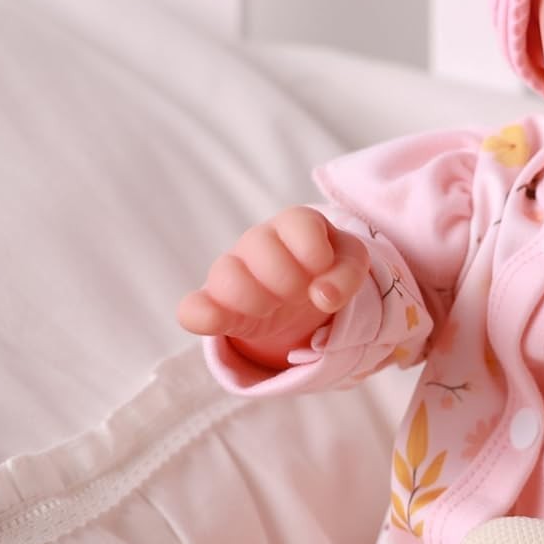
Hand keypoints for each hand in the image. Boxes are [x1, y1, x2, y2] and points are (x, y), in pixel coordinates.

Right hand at [176, 206, 368, 368]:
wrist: (303, 297)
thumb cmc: (326, 270)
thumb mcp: (350, 264)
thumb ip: (347, 273)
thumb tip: (324, 296)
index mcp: (293, 223)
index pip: (298, 223)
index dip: (316, 254)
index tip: (322, 270)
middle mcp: (257, 241)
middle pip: (260, 248)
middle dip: (289, 280)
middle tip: (297, 292)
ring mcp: (231, 270)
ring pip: (226, 275)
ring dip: (257, 301)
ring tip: (272, 308)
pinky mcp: (214, 304)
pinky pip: (193, 308)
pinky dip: (203, 316)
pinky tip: (218, 321)